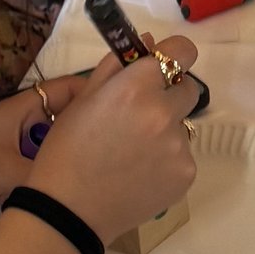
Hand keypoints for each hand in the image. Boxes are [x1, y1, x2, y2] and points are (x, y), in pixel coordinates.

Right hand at [29, 37, 200, 240]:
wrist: (69, 211)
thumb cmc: (66, 151)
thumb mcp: (83, 99)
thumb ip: (117, 65)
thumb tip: (149, 42)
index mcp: (137, 87)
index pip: (182, 52)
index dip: (173, 57)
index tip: (160, 68)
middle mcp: (165, 112)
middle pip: (188, 89)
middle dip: (169, 96)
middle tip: (138, 117)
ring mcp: (179, 146)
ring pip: (183, 127)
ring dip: (166, 132)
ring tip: (131, 155)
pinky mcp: (186, 175)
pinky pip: (183, 157)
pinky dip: (167, 162)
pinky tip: (139, 174)